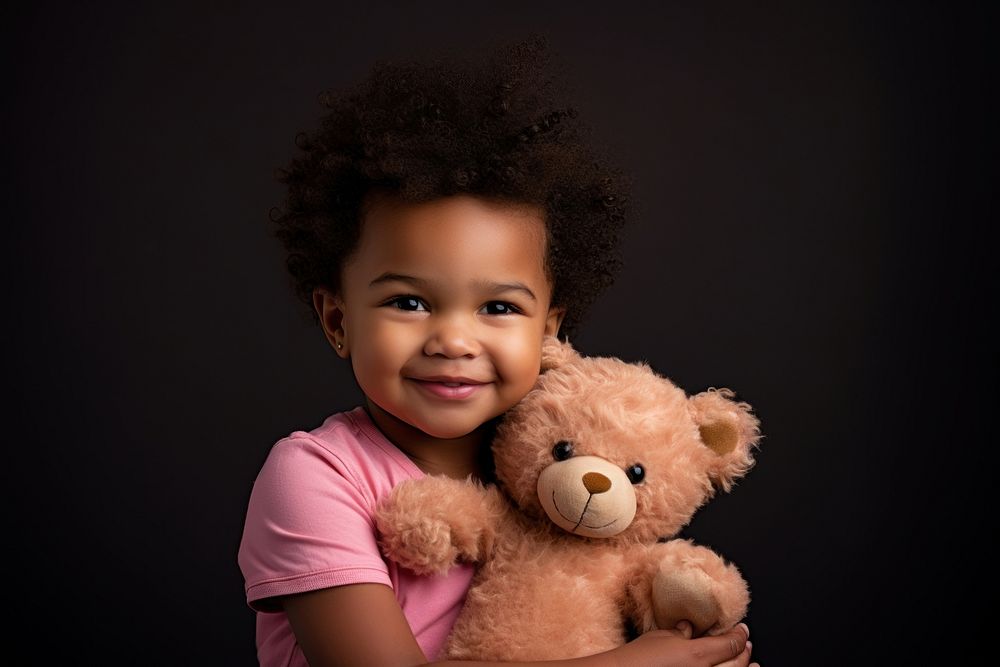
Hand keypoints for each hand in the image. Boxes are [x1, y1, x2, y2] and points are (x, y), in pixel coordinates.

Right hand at [600, 622, 755, 666]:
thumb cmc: (638, 659)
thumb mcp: (660, 638)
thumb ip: (680, 633)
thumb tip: (688, 629)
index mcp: (698, 656)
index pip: (730, 644)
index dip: (739, 635)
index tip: (742, 630)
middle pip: (737, 663)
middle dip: (744, 651)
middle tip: (746, 643)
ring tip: (752, 664)